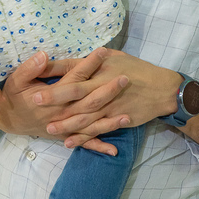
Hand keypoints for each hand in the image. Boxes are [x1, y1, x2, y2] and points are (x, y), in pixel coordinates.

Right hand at [0, 49, 132, 154]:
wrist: (9, 120)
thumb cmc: (13, 97)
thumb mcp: (16, 79)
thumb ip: (30, 68)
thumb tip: (44, 55)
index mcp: (52, 97)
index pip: (74, 78)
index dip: (89, 65)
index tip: (103, 52)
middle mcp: (61, 113)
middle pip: (88, 101)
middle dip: (108, 90)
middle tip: (126, 78)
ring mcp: (65, 127)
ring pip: (90, 124)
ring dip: (110, 121)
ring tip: (128, 115)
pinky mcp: (66, 135)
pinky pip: (84, 143)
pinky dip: (99, 147)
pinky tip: (114, 151)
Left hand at [32, 50, 176, 149]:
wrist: (162, 89)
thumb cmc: (137, 69)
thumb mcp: (116, 57)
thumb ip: (92, 61)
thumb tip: (71, 60)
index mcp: (101, 68)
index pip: (74, 68)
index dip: (55, 71)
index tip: (38, 73)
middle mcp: (104, 85)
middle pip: (75, 91)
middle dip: (55, 97)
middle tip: (35, 101)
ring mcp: (111, 104)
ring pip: (84, 114)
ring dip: (66, 122)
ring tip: (49, 128)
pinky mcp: (117, 118)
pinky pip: (97, 130)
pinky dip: (83, 137)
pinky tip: (69, 142)